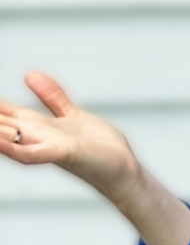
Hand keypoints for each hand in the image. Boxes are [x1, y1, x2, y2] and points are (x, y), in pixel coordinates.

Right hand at [0, 71, 140, 201]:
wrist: (123, 170)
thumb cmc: (97, 147)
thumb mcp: (69, 116)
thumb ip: (50, 97)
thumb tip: (27, 74)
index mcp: (33, 126)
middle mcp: (33, 136)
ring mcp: (45, 146)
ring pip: (6, 136)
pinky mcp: (64, 153)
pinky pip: (32, 152)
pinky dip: (13, 145)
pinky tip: (0, 137)